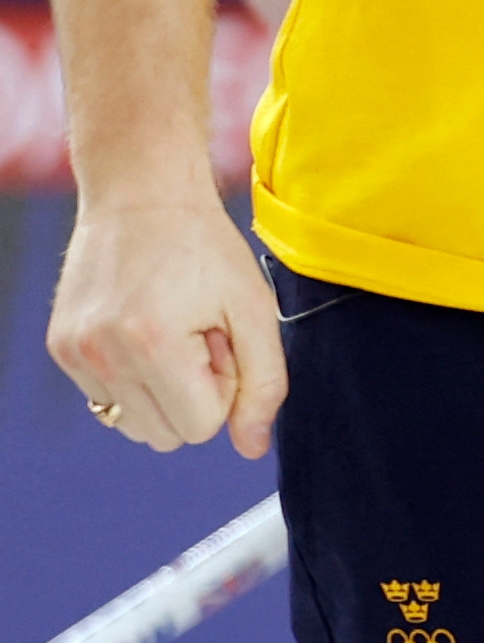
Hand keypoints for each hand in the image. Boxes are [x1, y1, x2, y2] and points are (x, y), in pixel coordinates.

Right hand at [47, 184, 285, 456]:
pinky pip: (107, 399)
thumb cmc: (206, 247)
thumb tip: (253, 447)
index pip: (201, 426)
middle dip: (193, 393)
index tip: (222, 338)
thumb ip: (263, 382)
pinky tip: (144, 326)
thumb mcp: (255, 307)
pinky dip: (132, 376)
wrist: (142, 194)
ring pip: (134, 423)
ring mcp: (74, 354)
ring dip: (162, 388)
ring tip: (172, 329)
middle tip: (199, 332)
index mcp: (154, 346)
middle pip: (166, 435)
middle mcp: (103, 356)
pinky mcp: (60, 348)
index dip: (224, 385)